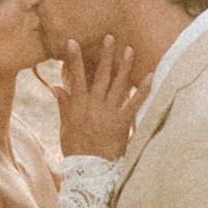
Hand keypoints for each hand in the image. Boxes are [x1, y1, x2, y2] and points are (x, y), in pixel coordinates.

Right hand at [49, 35, 146, 163]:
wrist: (89, 169)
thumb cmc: (75, 149)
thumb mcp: (65, 126)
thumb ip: (64, 105)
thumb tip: (56, 87)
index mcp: (78, 105)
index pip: (75, 76)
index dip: (74, 58)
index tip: (72, 42)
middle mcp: (94, 105)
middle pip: (100, 75)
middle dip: (105, 55)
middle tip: (110, 37)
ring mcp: (109, 112)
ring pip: (118, 84)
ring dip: (124, 66)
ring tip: (129, 50)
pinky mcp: (122, 122)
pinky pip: (135, 103)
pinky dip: (143, 89)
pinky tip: (150, 76)